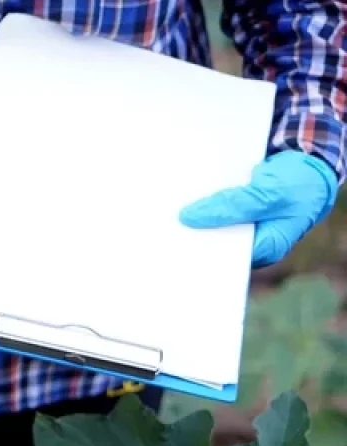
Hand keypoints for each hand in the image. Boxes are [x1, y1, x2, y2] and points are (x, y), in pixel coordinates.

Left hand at [179, 150, 338, 267]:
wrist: (310, 161)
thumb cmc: (298, 181)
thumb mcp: (268, 193)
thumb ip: (232, 206)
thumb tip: (189, 217)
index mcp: (266, 248)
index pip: (224, 259)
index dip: (198, 252)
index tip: (171, 245)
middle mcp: (253, 242)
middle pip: (214, 245)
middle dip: (191, 236)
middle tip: (161, 230)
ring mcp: (244, 228)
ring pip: (211, 227)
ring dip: (193, 219)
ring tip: (164, 215)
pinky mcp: (237, 214)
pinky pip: (214, 212)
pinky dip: (201, 205)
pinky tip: (179, 200)